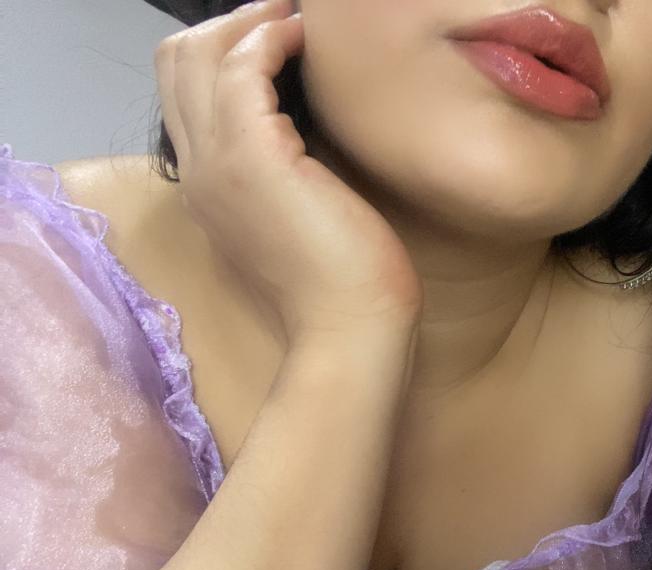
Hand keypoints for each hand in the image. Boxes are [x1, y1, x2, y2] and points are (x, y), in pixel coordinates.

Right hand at [154, 0, 422, 343]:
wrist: (350, 330)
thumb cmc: (342, 283)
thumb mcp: (298, 218)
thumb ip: (282, 173)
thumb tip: (303, 126)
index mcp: (208, 188)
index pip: (184, 96)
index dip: (222, 56)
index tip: (274, 44)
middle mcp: (197, 171)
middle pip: (174, 65)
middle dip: (226, 26)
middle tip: (281, 22)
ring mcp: (218, 162)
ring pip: (195, 54)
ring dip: (249, 22)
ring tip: (295, 22)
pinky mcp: (253, 156)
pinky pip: (243, 65)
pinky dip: (271, 37)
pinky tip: (304, 38)